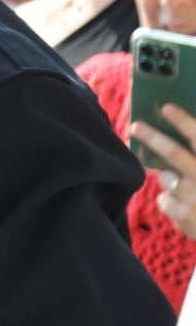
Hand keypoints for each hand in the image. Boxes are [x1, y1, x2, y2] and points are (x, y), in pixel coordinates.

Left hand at [133, 103, 195, 240]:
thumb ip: (194, 152)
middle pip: (175, 153)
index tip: (166, 107)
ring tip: (187, 186)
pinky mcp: (187, 218)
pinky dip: (171, 200)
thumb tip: (176, 127)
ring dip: (170, 178)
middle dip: (154, 138)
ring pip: (167, 178)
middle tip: (136, 126)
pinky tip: (186, 207)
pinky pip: (164, 200)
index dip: (183, 121)